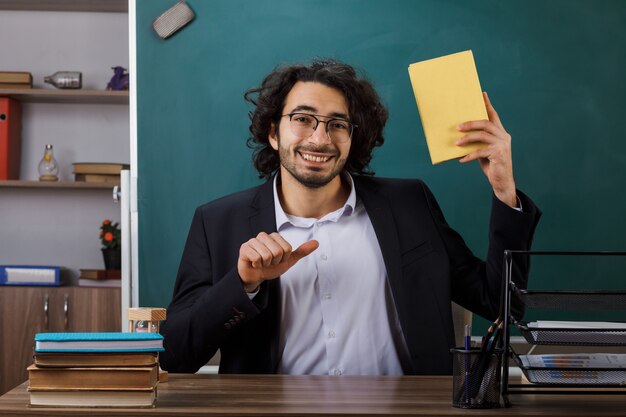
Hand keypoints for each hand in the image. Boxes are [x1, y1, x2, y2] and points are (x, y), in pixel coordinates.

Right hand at [238, 232, 318, 291]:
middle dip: (274, 262)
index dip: (283, 259)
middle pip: (277, 251)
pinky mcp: (244, 248)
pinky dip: (257, 265)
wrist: (256, 276)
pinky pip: (256, 258)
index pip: (287, 249)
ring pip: (267, 255)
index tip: (277, 260)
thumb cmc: (271, 267)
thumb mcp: (288, 260)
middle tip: (268, 263)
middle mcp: (264, 236)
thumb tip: (317, 243)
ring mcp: (253, 241)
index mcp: (275, 236)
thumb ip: (302, 251)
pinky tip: (254, 263)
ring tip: (261, 263)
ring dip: (265, 264)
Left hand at [456, 92, 516, 207]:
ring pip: (482, 136)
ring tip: (456, 143)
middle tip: (457, 127)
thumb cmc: (492, 165)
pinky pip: (480, 152)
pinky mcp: (499, 154)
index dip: (487, 105)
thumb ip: (478, 142)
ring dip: (467, 139)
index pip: (493, 115)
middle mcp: (504, 136)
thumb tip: (461, 135)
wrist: (502, 182)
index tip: (482, 94)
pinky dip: (469, 156)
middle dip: (470, 123)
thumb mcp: (484, 151)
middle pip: (486, 123)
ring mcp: (502, 145)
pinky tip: (461, 159)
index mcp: (501, 133)